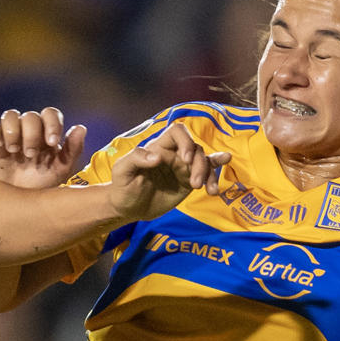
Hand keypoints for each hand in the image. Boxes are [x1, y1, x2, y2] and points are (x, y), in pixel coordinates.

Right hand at [0, 108, 85, 189]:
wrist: (12, 205)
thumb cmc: (38, 189)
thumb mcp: (59, 172)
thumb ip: (72, 150)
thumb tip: (81, 127)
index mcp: (46, 134)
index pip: (51, 114)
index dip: (52, 124)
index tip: (51, 142)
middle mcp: (27, 130)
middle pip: (31, 116)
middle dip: (32, 134)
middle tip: (30, 154)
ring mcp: (8, 133)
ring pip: (11, 115)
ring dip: (13, 131)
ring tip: (12, 151)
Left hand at [106, 123, 228, 221]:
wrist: (127, 208)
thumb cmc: (122, 186)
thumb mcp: (122, 171)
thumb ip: (136, 159)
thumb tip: (157, 157)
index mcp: (158, 147)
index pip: (177, 132)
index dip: (185, 141)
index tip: (184, 160)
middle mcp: (173, 154)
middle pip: (195, 148)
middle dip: (199, 164)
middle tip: (194, 184)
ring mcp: (182, 168)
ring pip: (204, 161)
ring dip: (208, 173)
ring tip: (205, 189)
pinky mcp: (188, 181)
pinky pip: (206, 174)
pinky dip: (214, 176)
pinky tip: (217, 184)